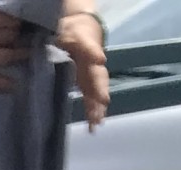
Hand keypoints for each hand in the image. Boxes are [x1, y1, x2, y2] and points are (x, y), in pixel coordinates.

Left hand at [58, 9, 109, 128]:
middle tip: (101, 115)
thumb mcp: (77, 36)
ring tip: (97, 124)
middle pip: (99, 86)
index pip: (97, 72)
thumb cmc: (76, 34)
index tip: (104, 97)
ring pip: (95, 96)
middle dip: (99, 101)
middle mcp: (94, 70)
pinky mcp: (85, 86)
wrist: (75, 31)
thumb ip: (88, 47)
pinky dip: (91, 113)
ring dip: (97, 110)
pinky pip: (90, 101)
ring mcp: (90, 79)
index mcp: (92, 59)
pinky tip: (92, 127)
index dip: (100, 85)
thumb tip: (102, 59)